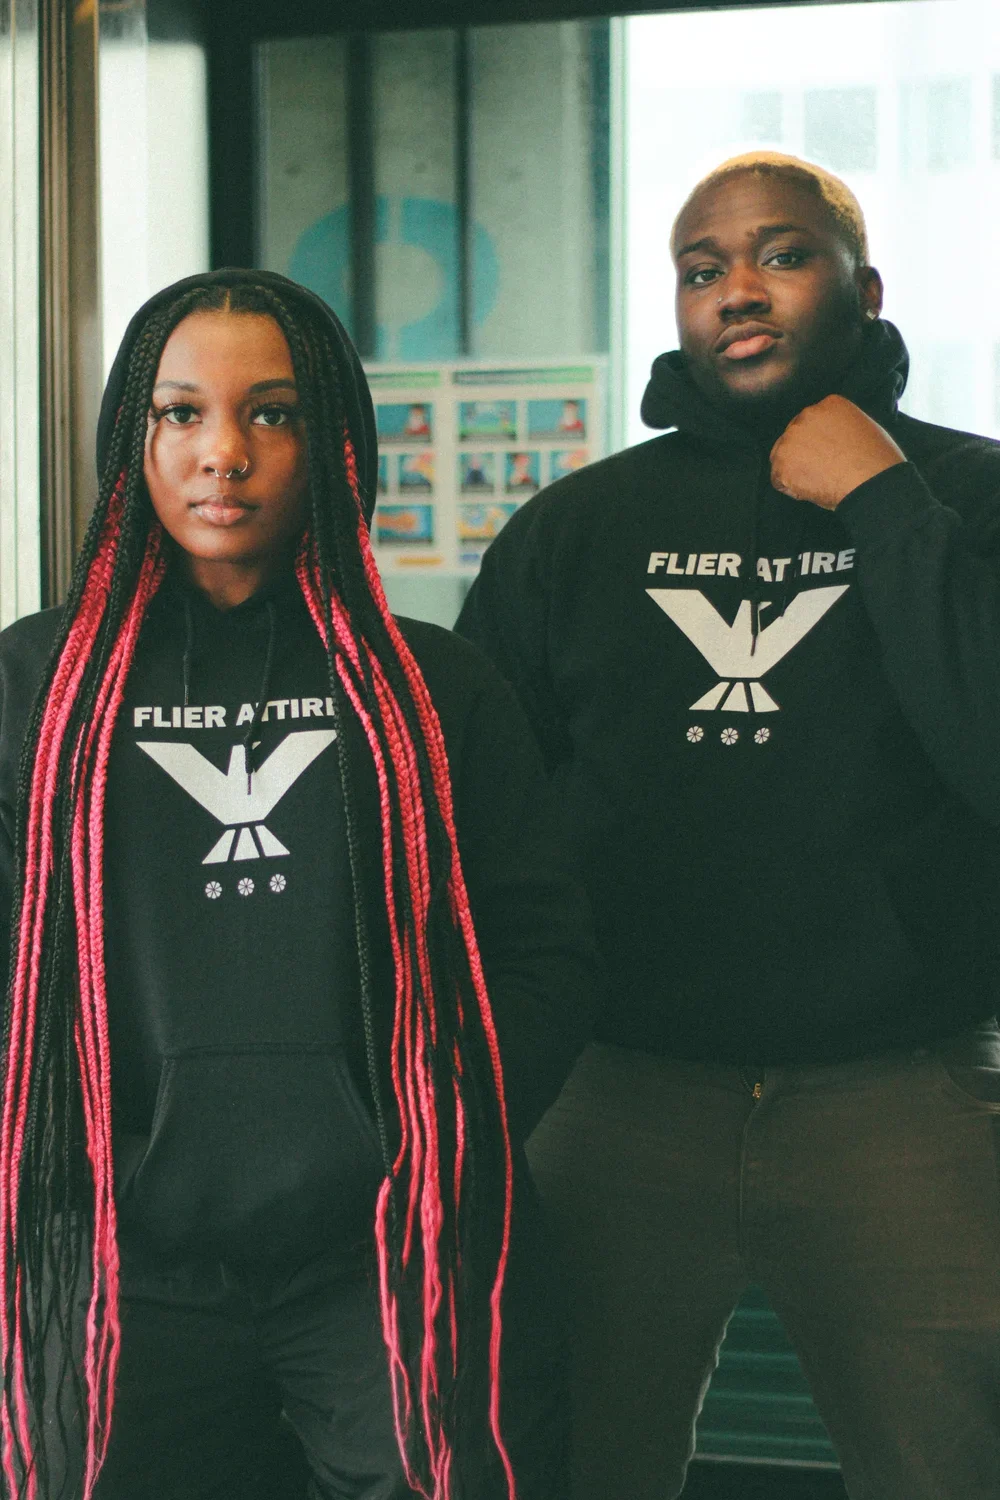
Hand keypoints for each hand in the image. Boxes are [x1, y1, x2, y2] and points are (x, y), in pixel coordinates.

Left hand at [769, 395, 905, 510]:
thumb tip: (830, 438)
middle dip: (803, 454)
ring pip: (782, 457)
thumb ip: (840, 426)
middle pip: (793, 437)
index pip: (812, 422)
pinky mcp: (783, 463)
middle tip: (822, 470)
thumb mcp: (863, 427)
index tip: (829, 454)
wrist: (872, 481)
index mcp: (829, 404)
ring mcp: (792, 439)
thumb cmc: (876, 461)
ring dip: (795, 470)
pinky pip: (778, 479)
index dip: (818, 442)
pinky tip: (812, 489)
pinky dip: (791, 488)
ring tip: (819, 480)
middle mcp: (806, 416)